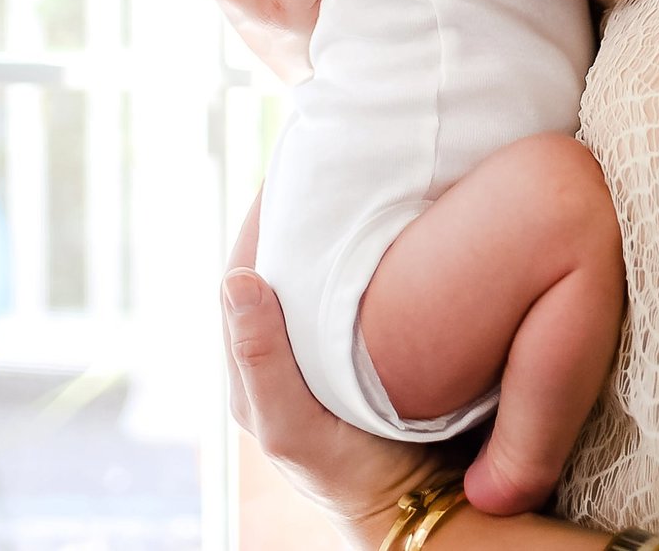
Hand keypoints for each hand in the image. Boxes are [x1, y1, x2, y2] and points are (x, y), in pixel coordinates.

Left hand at [222, 196, 450, 548]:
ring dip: (340, 220)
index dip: (264, 212)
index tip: (294, 161)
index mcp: (254, 354)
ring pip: (323, 262)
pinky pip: (359, 277)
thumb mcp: (293, 427)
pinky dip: (368, 243)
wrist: (422, 504)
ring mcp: (327, 337)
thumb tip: (236, 279)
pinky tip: (396, 220)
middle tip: (338, 154)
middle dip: (305, 205)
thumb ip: (261, 362)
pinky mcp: (366, 336)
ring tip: (367, 174)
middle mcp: (285, 340)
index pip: (249, 261)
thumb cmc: (350, 473)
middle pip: (286, 254)